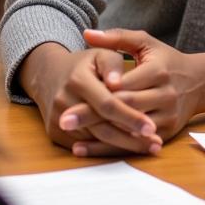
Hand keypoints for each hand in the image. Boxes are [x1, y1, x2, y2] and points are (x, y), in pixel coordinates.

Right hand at [18, 42, 161, 156]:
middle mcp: (64, 102)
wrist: (49, 74)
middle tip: (155, 144)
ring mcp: (58, 121)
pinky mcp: (56, 134)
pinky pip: (87, 144)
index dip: (130, 116)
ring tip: (150, 148)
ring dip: (124, 146)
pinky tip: (131, 149)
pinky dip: (109, 148)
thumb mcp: (100, 54)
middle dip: (131, 138)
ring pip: (96, 139)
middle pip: (102, 127)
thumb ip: (112, 64)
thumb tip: (117, 82)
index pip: (107, 104)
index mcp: (78, 80)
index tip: (151, 126)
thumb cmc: (85, 64)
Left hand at [72, 28, 204, 142]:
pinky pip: (137, 143)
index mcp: (158, 71)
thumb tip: (86, 34)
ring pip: (131, 130)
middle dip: (94, 114)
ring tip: (72, 138)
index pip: (126, 83)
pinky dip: (113, 147)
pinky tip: (90, 148)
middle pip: (125, 108)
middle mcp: (165, 95)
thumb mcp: (145, 43)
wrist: (199, 82)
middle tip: (65, 119)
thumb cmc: (165, 60)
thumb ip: (116, 38)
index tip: (75, 92)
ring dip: (101, 136)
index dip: (103, 90)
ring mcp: (167, 116)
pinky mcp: (166, 132)